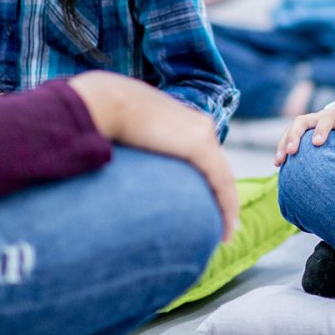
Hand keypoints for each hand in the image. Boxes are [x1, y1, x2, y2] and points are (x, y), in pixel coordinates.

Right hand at [68, 71, 238, 241]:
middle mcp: (200, 126)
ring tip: (226, 233)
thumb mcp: (132, 131)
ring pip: (224, 178)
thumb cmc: (107, 116)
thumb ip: (139, 147)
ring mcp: (202, 134)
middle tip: (224, 225)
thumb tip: (127, 165)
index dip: (210, 182)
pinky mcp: (199, 146)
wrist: (106, 101)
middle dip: (223, 197)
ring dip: (227, 207)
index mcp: (185, 121)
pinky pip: (221, 183)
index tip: (207, 204)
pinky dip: (227, 206)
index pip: (206, 156)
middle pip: (219, 168)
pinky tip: (226, 229)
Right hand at [273, 106, 334, 166]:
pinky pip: (290, 137)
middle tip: (291, 152)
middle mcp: (319, 117)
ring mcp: (310, 124)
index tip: (317, 143)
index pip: (326, 119)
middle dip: (294, 135)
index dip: (321, 129)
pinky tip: (278, 164)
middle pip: (302, 121)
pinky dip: (282, 148)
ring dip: (284, 143)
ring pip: (291, 129)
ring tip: (278, 161)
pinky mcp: (304, 133)